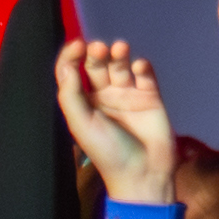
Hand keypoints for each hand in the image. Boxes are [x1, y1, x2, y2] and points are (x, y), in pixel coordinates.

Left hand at [55, 36, 177, 201]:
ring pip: (121, 65)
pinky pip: (145, 74)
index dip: (72, 56)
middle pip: (97, 65)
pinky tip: (140, 67)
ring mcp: (128, 95)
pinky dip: (142, 66)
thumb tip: (67, 64)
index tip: (78, 45)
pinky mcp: (151, 96)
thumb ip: (71, 94)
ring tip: (120, 49)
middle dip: (96, 53)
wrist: (143, 173)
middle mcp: (104, 96)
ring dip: (119, 54)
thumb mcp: (81, 124)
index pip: (73, 72)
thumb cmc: (107, 151)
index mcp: (83, 104)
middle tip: (99, 49)